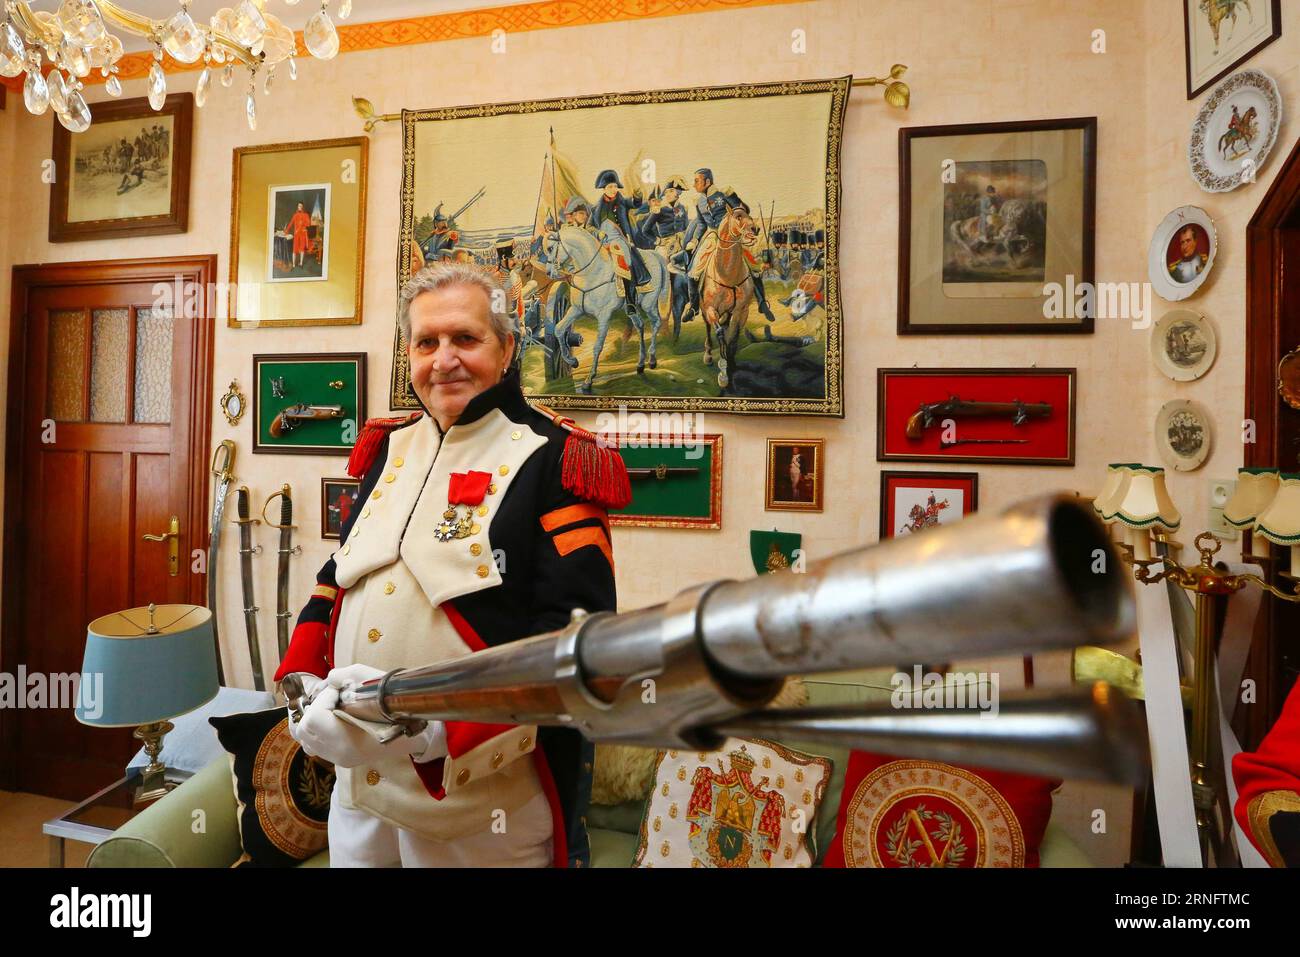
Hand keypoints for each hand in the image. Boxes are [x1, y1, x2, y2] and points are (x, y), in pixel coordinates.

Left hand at [289, 664, 445, 768]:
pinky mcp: (338, 758)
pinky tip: (330, 717)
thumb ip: (346, 675)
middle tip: (332, 696)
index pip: (315, 717)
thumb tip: (328, 679)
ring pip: (304, 738)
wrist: (412, 730)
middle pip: (304, 728)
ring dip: (311, 718)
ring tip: (328, 706)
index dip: (323, 698)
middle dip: (314, 706)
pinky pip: (313, 743)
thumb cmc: (394, 703)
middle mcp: (337, 753)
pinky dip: (315, 728)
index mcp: (346, 740)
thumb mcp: (373, 680)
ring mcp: (337, 758)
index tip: (339, 690)